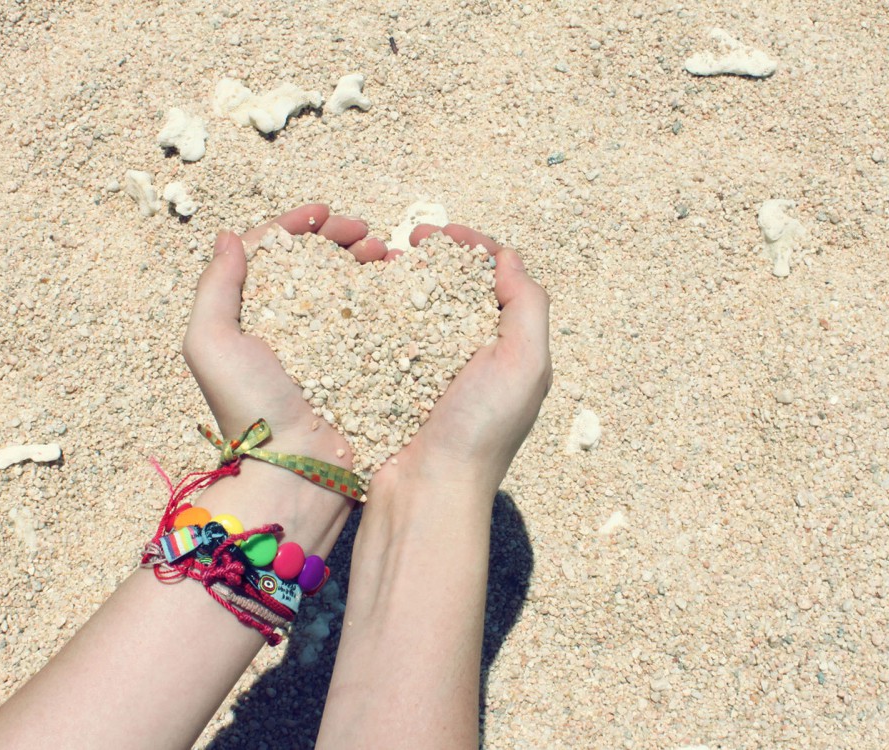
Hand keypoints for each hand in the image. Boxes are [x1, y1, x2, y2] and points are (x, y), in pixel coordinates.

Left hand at [182, 204, 386, 547]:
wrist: (295, 469)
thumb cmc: (249, 410)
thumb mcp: (211, 344)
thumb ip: (215, 288)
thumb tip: (229, 236)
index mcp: (253, 315)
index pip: (274, 254)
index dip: (297, 226)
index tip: (323, 213)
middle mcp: (290, 326)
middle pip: (316, 264)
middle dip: (339, 238)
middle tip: (365, 233)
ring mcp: (328, 346)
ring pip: (348, 286)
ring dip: (365, 261)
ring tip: (384, 254)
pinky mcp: (359, 365)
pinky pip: (374, 319)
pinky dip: (386, 295)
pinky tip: (398, 284)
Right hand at [369, 224, 551, 499]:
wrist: (426, 493)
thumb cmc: (480, 432)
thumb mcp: (525, 364)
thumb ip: (526, 306)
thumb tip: (505, 258)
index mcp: (509, 349)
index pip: (496, 278)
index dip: (471, 246)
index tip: (439, 234)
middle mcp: (472, 357)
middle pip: (455, 288)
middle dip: (433, 258)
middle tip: (406, 243)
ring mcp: (430, 371)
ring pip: (417, 308)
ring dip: (401, 279)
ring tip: (380, 265)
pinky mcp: (392, 386)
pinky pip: (386, 337)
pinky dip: (376, 312)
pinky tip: (362, 301)